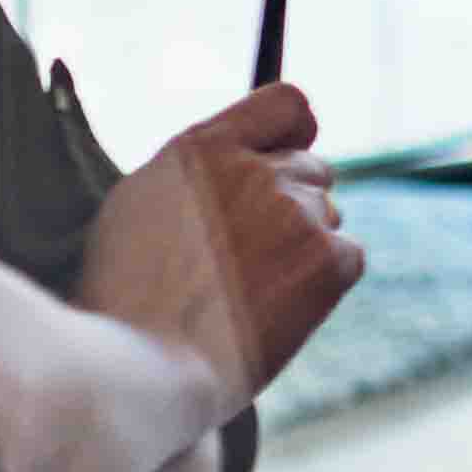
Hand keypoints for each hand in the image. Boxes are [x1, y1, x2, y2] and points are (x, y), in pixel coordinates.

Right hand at [73, 82, 363, 401]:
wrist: (137, 367)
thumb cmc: (124, 302)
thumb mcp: (141, 207)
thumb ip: (202, 174)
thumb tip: (252, 162)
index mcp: (202, 148)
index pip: (286, 104)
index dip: (292, 133)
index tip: (287, 156)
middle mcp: (254, 168)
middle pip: (310, 169)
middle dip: (288, 205)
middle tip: (244, 260)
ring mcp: (294, 211)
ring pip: (325, 215)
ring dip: (300, 246)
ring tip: (244, 294)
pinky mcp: (325, 259)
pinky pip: (347, 255)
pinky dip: (323, 281)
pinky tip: (278, 309)